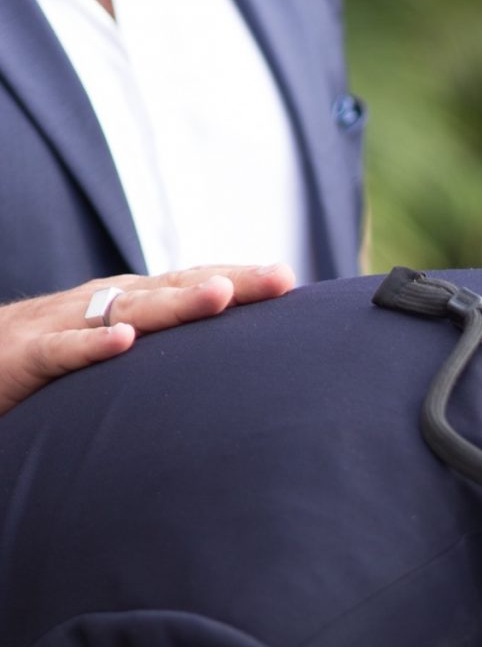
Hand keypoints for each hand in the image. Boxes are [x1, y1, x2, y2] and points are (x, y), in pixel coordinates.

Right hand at [0, 263, 294, 416]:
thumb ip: (158, 356)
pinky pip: (64, 350)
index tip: (289, 282)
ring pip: (128, 311)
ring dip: (175, 304)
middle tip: (279, 279)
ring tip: (220, 297)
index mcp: (124, 303)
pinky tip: (124, 342)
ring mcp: (64, 326)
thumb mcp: (110, 353)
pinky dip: (93, 345)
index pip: (189, 284)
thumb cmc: (44, 363)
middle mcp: (101, 304)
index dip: (237, 280)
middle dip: (228, 283)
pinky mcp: (27, 356)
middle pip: (173, 288)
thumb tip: (222, 367)